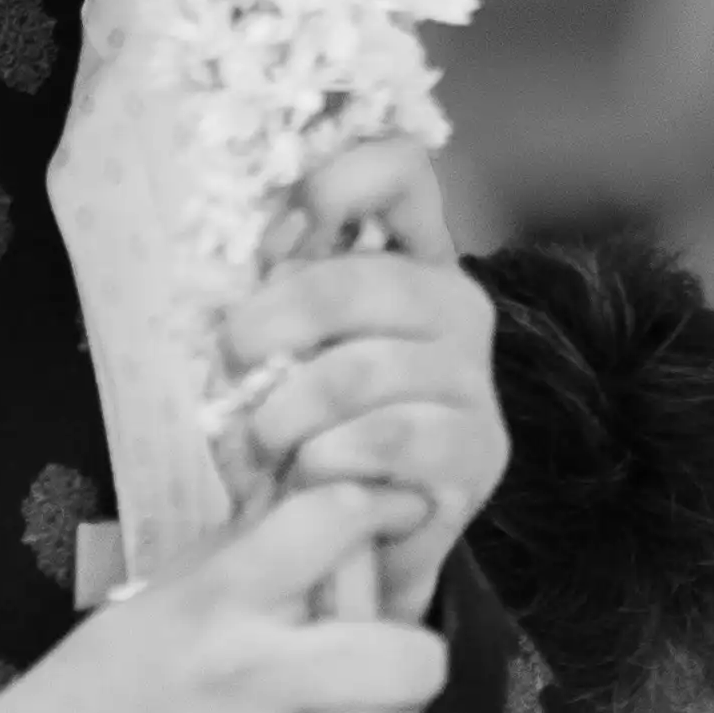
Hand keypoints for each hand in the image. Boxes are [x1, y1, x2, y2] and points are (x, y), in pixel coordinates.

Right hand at [0, 482, 452, 712]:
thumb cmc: (82, 700)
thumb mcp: (150, 607)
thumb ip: (236, 559)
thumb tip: (314, 495)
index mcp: (215, 600)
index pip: (332, 521)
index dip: (385, 508)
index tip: (400, 516)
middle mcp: (248, 671)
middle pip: (412, 656)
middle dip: (409, 665)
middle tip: (378, 675)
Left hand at [212, 136, 504, 618]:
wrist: (349, 544)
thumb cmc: (304, 434)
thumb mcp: (277, 350)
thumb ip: (272, 291)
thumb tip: (263, 253)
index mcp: (411, 259)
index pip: (399, 168)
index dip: (330, 187)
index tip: (274, 243)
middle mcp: (458, 306)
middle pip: (363, 280)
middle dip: (272, 322)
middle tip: (234, 362)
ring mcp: (476, 381)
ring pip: (360, 371)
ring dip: (285, 414)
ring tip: (265, 442)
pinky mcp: (479, 453)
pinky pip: (383, 441)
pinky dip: (323, 462)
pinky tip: (309, 479)